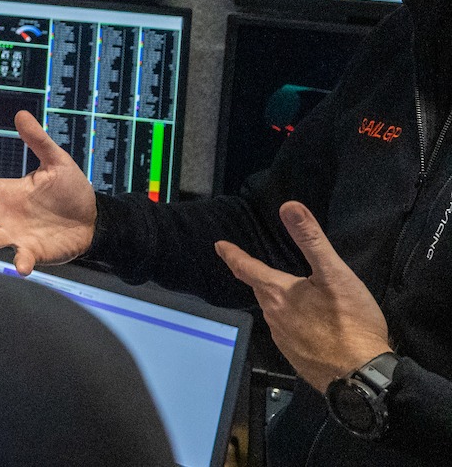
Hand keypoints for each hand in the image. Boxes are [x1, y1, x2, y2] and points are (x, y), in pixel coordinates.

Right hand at [0, 111, 97, 274]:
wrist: (93, 220)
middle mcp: (5, 214)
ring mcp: (16, 234)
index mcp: (7, 191)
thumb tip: (21, 114)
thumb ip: (38, 141)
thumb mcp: (57, 162)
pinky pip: (22, 257)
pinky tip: (21, 266)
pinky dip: (20, 262)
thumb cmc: (71, 190)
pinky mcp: (32, 252)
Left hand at [216, 201, 391, 389]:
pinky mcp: (297, 358)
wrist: (361, 375)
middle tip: (257, 269)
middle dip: (258, 279)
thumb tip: (289, 207)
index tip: (220, 246)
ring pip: (274, 313)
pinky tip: (307, 327)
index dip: (233, 255)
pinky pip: (288, 334)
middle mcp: (274, 317)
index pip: (247, 268)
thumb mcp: (334, 274)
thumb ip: (311, 240)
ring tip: (288, 297)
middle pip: (261, 292)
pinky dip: (292, 325)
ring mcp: (284, 340)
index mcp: (278, 293)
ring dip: (277, 303)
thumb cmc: (350, 322)